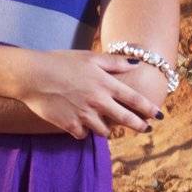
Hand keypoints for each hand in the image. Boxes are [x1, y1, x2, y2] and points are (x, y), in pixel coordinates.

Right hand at [16, 49, 163, 138]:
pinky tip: (79, 124)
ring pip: (103, 130)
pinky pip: (82, 134)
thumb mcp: (90, 57)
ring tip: (102, 123)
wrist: (33, 75)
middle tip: (145, 129)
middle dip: (138, 125)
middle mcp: (98, 101)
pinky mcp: (70, 125)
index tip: (158, 115)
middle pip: (124, 119)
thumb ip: (114, 63)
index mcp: (105, 84)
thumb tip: (135, 64)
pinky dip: (83, 131)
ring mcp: (84, 115)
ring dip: (105, 128)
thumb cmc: (61, 62)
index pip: (134, 99)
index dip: (148, 109)